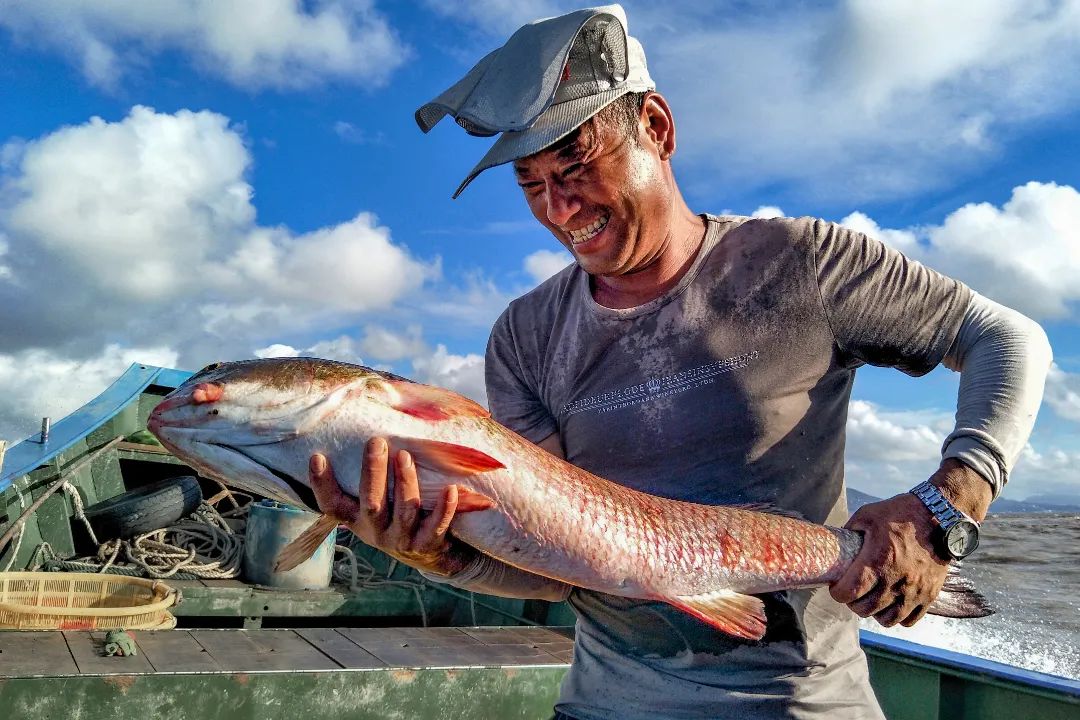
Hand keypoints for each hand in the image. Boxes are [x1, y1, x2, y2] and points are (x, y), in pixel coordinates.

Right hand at [308, 437, 477, 576]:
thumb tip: (363, 423)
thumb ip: (367, 476)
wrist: (427, 555)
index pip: (331, 505)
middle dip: (372, 473)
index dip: (321, 484)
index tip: (317, 456)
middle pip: (371, 504)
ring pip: (403, 512)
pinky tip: (450, 489)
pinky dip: (444, 508)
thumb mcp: (374, 502)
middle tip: (375, 442)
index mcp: (356, 519)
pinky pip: (436, 526)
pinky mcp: (426, 544)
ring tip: (405, 456)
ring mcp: (401, 539)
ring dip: (404, 483)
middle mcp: (375, 531)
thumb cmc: (394, 516)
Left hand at [829, 459, 991, 627]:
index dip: (838, 593)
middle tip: (853, 593)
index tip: (837, 587)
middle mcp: (897, 580)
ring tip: (872, 599)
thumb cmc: (900, 514)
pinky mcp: (929, 594)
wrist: (939, 516)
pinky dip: (898, 616)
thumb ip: (849, 532)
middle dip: (853, 603)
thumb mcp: (867, 515)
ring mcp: (915, 590)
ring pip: (887, 619)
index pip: (850, 592)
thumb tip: (835, 545)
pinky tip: (892, 603)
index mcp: (878, 560)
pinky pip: (910, 620)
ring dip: (875, 612)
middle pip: (865, 609)